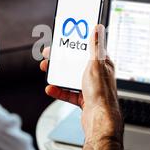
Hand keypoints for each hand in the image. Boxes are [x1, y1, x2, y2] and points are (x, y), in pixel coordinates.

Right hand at [40, 25, 122, 141]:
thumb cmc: (101, 94)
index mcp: (103, 64)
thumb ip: (95, 46)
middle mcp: (97, 75)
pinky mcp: (84, 100)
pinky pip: (69, 93)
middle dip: (61, 59)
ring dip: (58, 74)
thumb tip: (98, 28)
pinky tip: (51, 88)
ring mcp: (90, 88)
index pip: (88, 48)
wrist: (99, 121)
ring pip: (71, 77)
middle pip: (76, 63)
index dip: (75, 43)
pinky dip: (59, 90)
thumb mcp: (96, 64)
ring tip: (47, 70)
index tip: (63, 40)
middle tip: (49, 55)